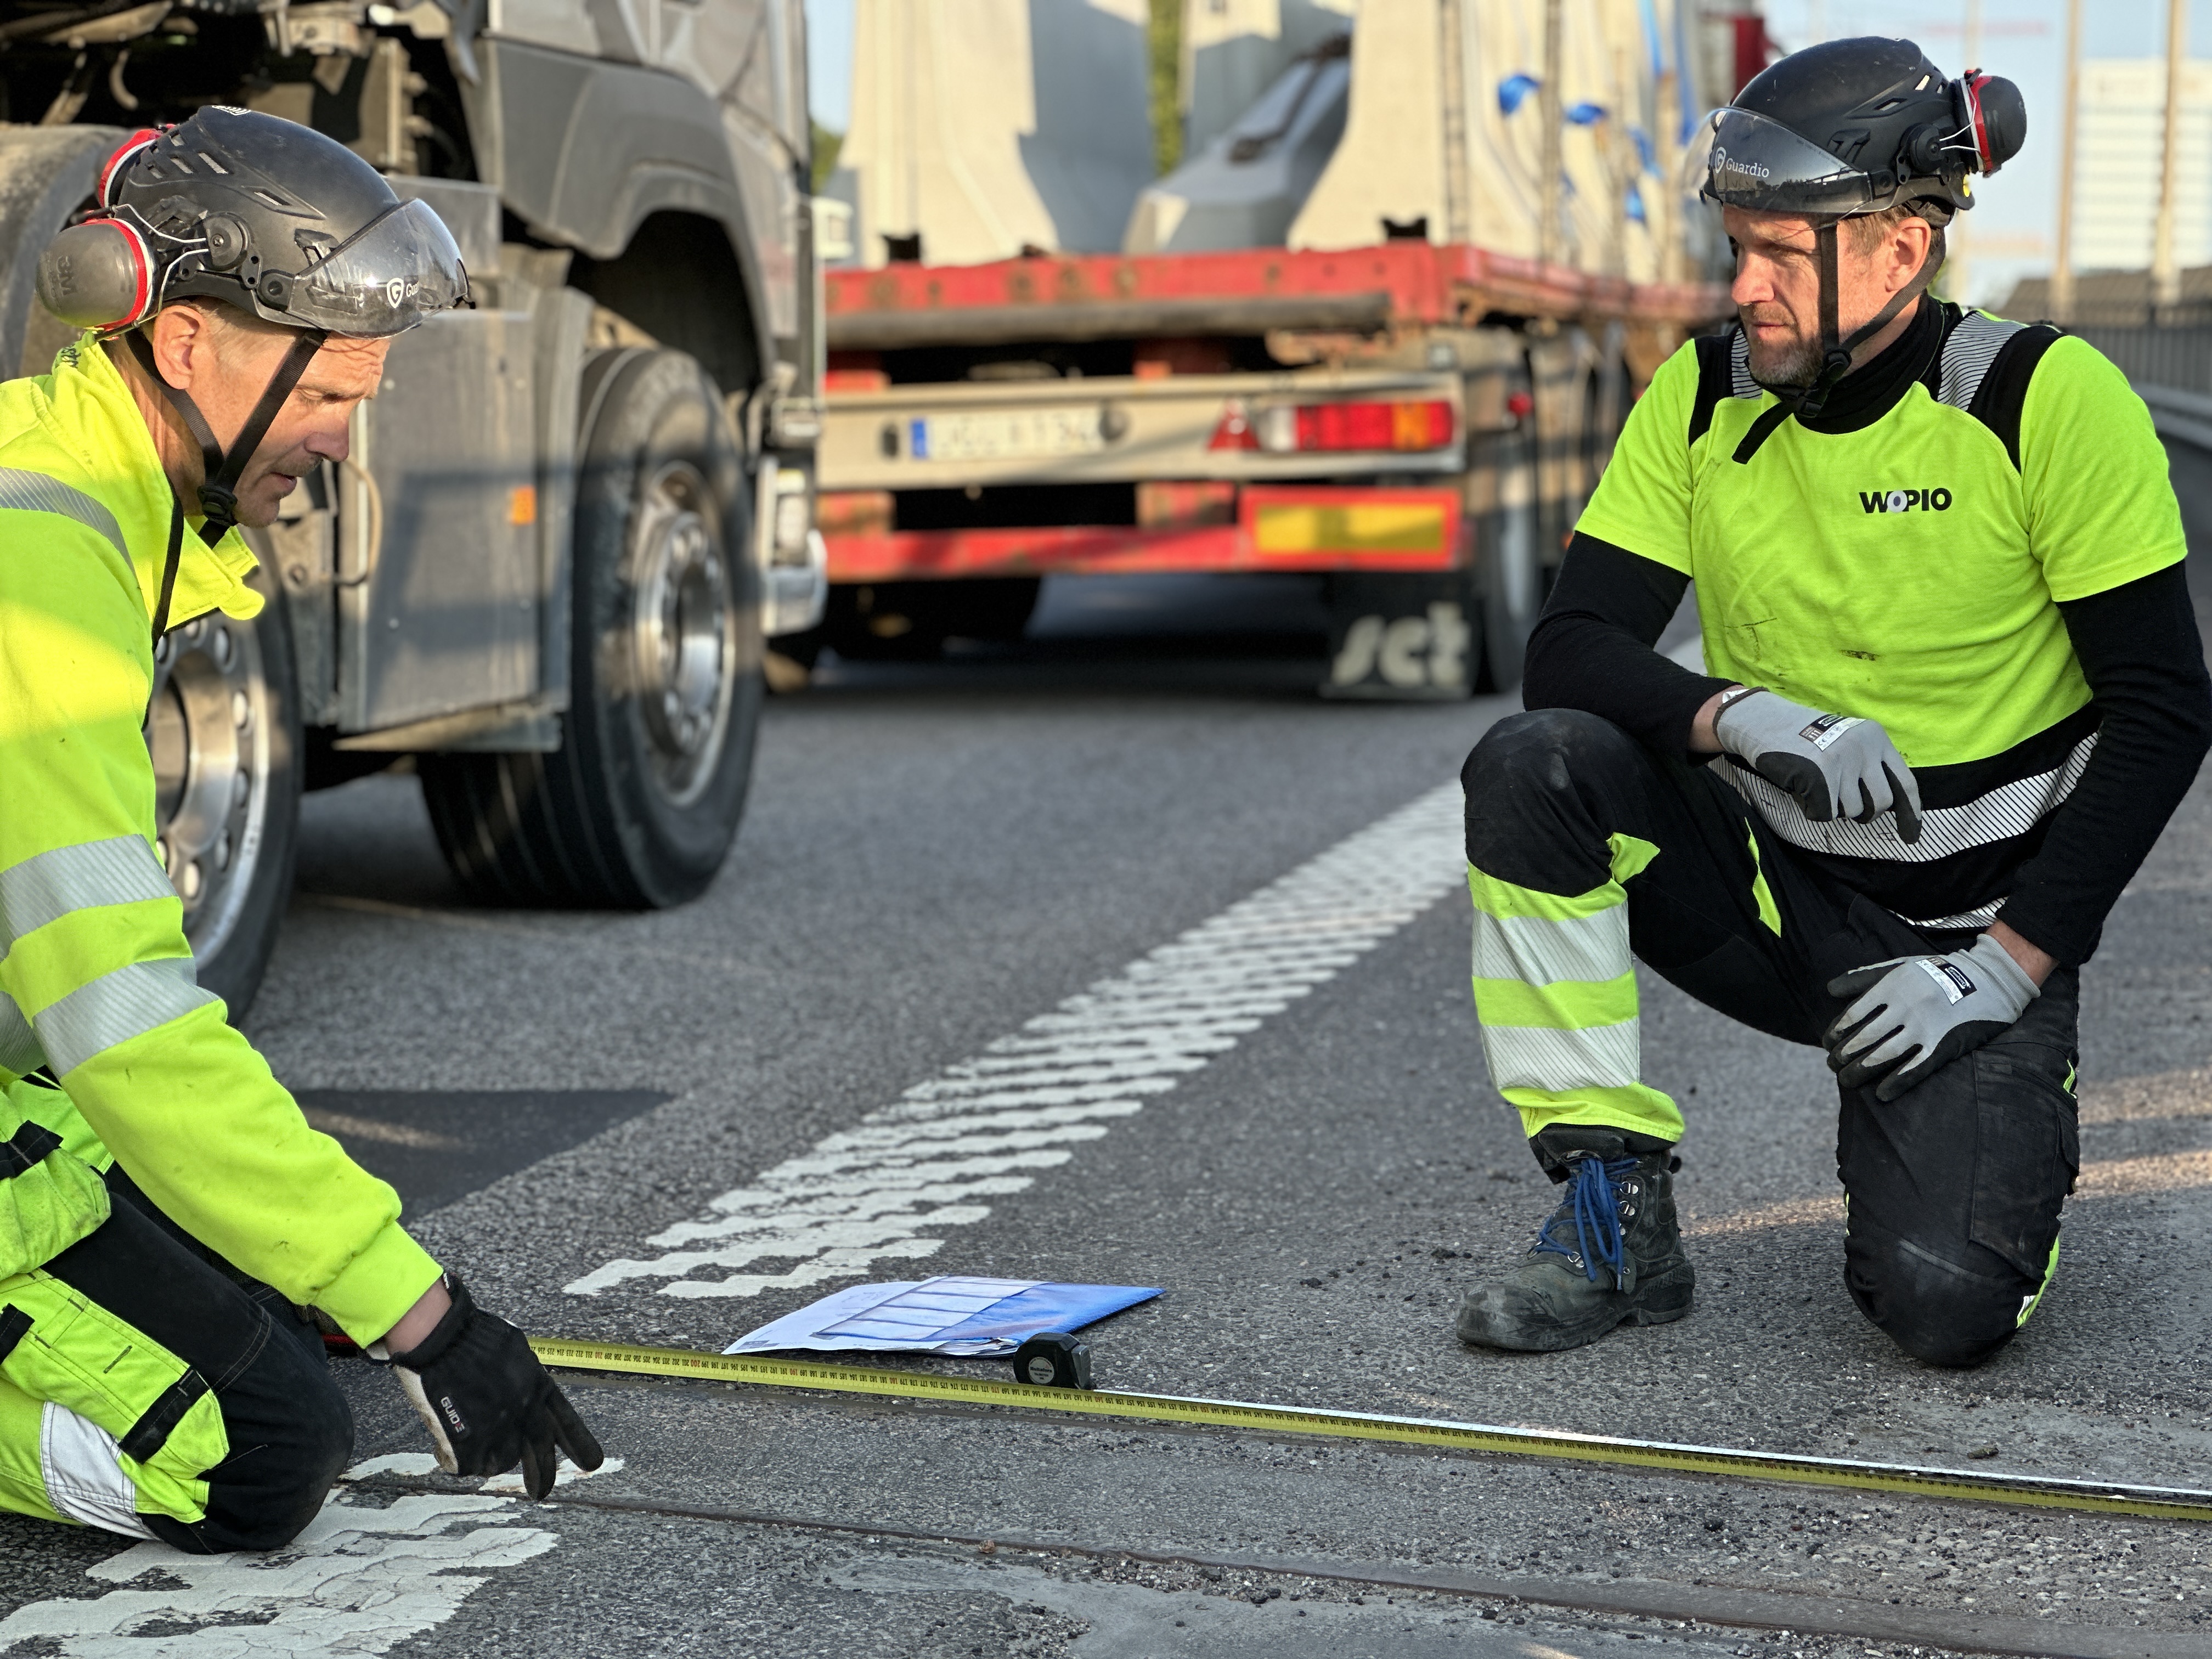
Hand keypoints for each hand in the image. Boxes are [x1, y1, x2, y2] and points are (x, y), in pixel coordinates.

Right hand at [386, 1277, 603, 1498]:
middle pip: (540, 1454)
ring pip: (501, 1462)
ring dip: (490, 1458)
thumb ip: (526, 1380)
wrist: (443, 1338)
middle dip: (544, 1477)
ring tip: (473, 1442)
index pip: (567, 1423)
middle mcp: (524, 1411)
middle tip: (543, 1493)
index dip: (580, 1444)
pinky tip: (447, 1444)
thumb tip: (529, 1395)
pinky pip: (469, 1466)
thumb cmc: (474, 1338)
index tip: (591, 1463)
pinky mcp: (470, 1442)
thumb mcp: (515, 1353)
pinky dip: (457, 1459)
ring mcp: (498, 1428)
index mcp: (538, 1386)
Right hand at [1713, 688, 1922, 840]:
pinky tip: (1801, 788)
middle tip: (1842, 804)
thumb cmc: (1804, 737)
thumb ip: (1869, 764)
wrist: (1765, 721)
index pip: (1905, 782)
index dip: (1910, 812)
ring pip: (1851, 811)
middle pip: (1880, 803)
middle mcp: (1864, 748)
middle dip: (1863, 813)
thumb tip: (1888, 805)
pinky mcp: (1820, 777)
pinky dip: (1811, 808)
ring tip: (1815, 785)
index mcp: (1875, 738)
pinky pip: (1824, 813)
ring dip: (1832, 807)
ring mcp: (1843, 761)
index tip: (1912, 836)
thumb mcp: (1846, 740)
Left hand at [1823, 934, 2039, 1101]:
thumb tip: (1829, 989)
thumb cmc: (1938, 972)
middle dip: (1843, 1056)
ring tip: (1846, 1080)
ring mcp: (1924, 1027)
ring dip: (1860, 1071)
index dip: (1835, 1034)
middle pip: (1863, 1038)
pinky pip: (1914, 1069)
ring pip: (1883, 1055)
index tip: (1828, 1044)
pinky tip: (1881, 1094)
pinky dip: (1896, 1083)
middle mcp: (1904, 1007)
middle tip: (1833, 1066)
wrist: (1989, 979)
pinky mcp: (1943, 1045)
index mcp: (1890, 987)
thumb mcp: (1899, 966)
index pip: (1852, 1016)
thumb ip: (1863, 977)